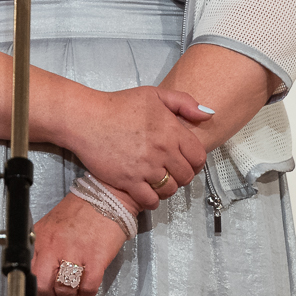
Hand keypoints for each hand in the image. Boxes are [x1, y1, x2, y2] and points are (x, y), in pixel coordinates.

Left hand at [32, 194, 128, 295]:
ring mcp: (75, 251)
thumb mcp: (50, 225)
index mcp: (41, 237)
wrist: (107, 196)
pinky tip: (87, 285)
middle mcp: (55, 245)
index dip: (33, 287)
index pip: (28, 271)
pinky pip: (88, 287)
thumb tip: (38, 275)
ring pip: (65, 289)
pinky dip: (87, 292)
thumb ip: (41, 248)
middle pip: (43, 284)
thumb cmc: (81, 212)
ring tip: (73, 292)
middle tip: (57, 295)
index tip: (39, 293)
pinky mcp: (96, 257)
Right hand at [62, 86, 209, 208]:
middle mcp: (162, 151)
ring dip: (167, 188)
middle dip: (182, 175)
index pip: (198, 156)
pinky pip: (150, 200)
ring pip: (170, 190)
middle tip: (172, 171)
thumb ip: (184, 102)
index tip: (186, 161)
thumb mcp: (154, 95)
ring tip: (159, 180)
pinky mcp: (129, 181)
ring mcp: (145, 167)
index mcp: (171, 130)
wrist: (87, 119)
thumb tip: (208, 115)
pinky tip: (147, 191)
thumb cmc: (119, 105)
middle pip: (186, 175)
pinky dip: (152, 200)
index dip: (195, 161)